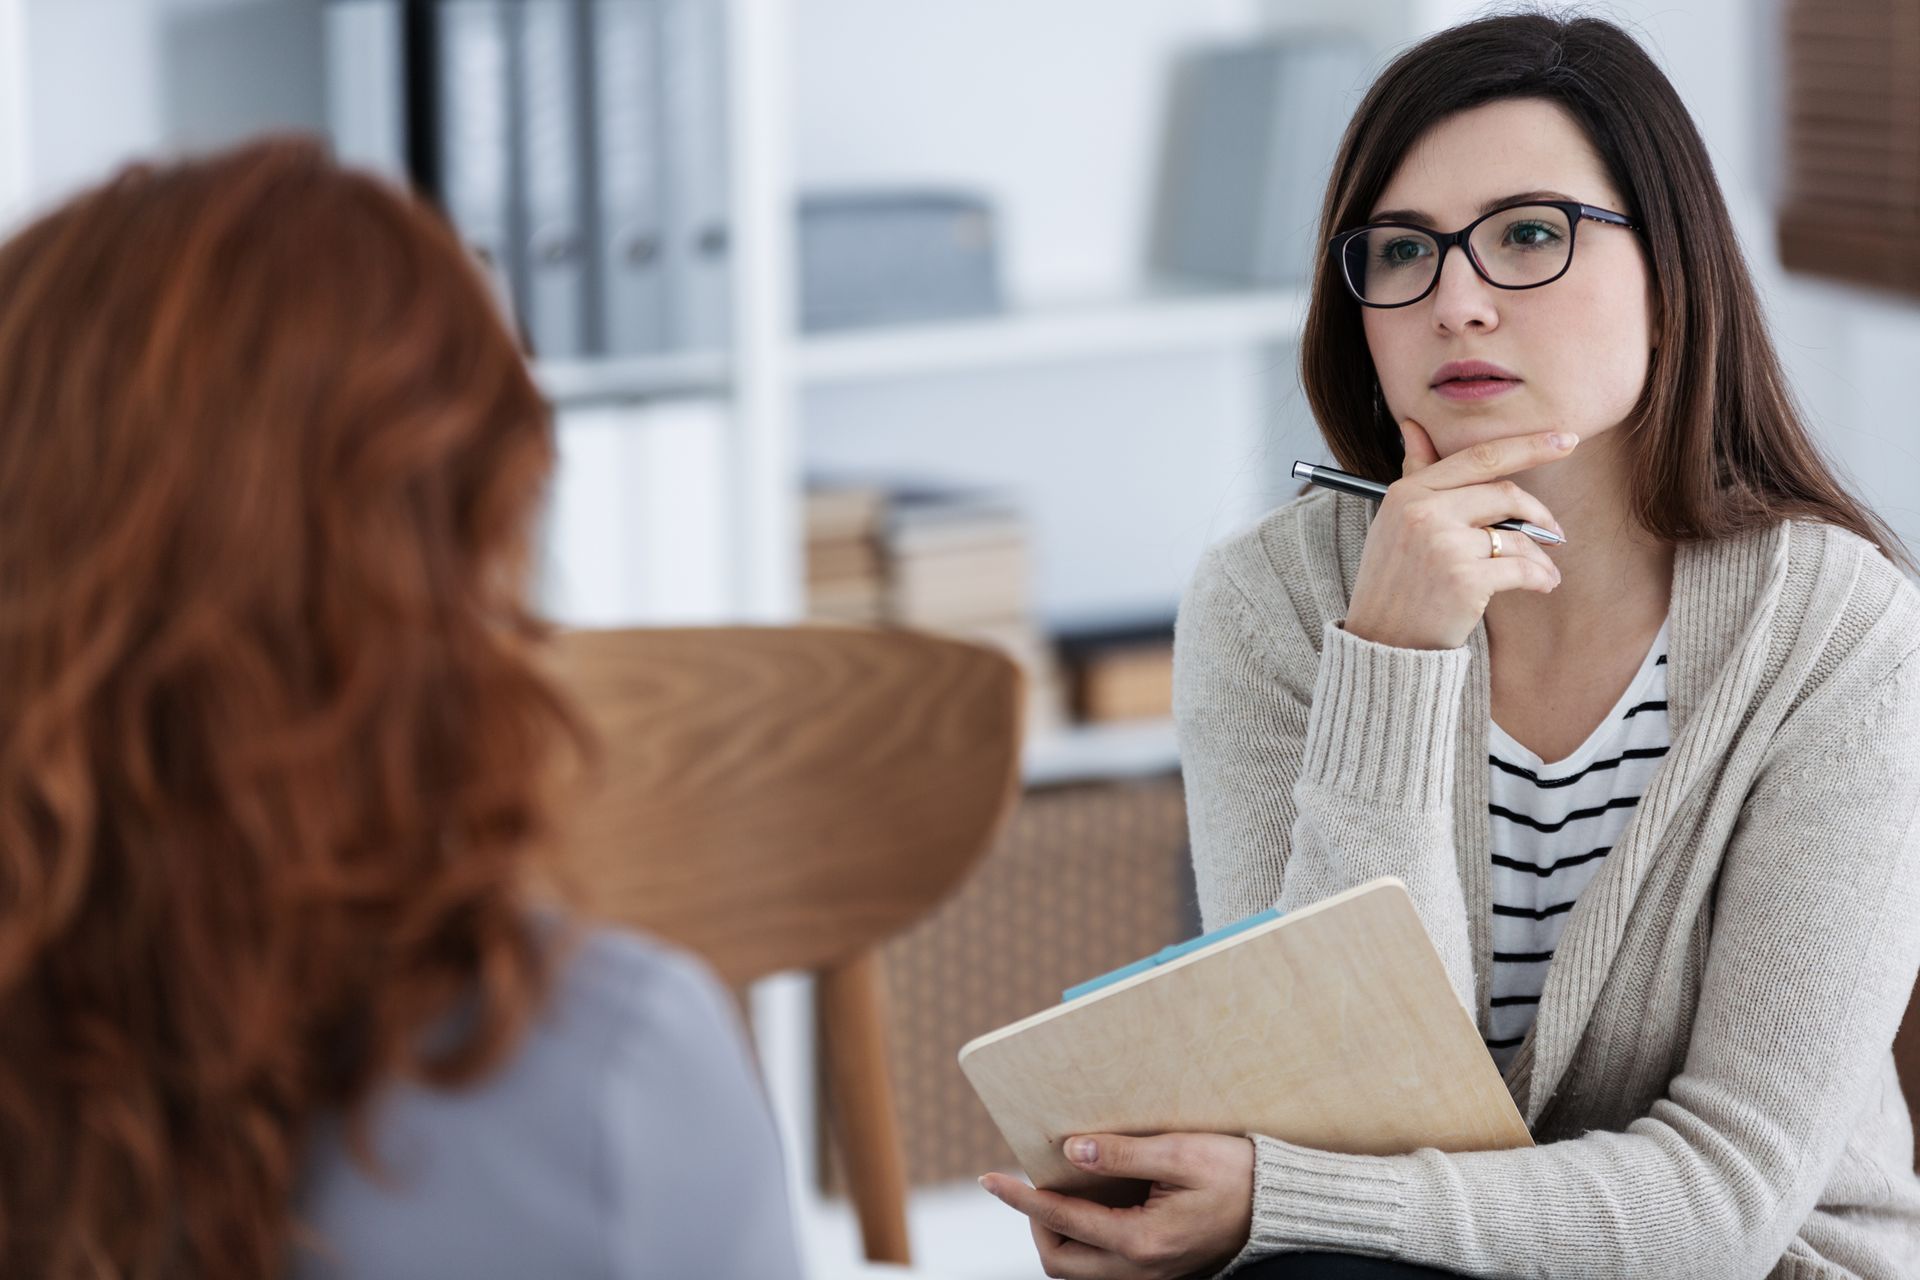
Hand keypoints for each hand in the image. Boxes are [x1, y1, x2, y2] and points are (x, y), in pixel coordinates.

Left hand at [978, 1132, 1254, 1279]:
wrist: (1284, 1207)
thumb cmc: (1239, 1174)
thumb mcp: (1180, 1153)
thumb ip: (1123, 1154)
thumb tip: (1072, 1150)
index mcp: (1142, 1241)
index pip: (1062, 1221)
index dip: (1021, 1199)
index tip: (990, 1178)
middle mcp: (1142, 1270)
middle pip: (1060, 1262)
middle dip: (1036, 1224)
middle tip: (1031, 1183)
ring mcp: (1152, 1276)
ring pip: (1080, 1271)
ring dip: (1058, 1236)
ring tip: (1058, 1192)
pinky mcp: (1160, 1271)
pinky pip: (1104, 1267)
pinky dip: (1085, 1241)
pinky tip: (1091, 1205)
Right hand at [1342, 419, 1574, 650]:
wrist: (1382, 643)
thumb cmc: (1392, 580)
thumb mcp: (1393, 521)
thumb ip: (1414, 473)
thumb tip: (1413, 426)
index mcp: (1408, 492)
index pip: (1478, 457)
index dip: (1527, 445)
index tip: (1564, 440)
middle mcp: (1424, 513)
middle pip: (1505, 493)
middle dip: (1538, 512)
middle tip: (1553, 531)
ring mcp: (1444, 545)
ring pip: (1517, 535)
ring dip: (1540, 554)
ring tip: (1544, 571)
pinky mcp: (1465, 580)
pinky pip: (1522, 568)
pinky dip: (1540, 578)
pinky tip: (1543, 585)